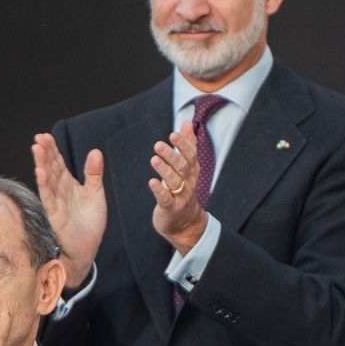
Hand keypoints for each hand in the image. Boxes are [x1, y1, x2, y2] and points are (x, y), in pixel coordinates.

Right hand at [32, 134, 106, 288]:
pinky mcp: (55, 215)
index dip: (52, 149)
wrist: (88, 246)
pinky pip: (48, 197)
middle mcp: (59, 191)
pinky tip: (41, 172)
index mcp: (68, 184)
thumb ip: (94, 173)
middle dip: (45, 152)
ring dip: (41, 164)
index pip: (58, 163)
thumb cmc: (90, 221)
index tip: (46, 136)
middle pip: (50, 167)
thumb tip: (96, 151)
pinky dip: (45, 185)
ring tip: (36, 148)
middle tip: (39, 137)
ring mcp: (55, 202)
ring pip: (47, 179)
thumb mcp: (95, 192)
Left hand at [148, 122, 207, 252]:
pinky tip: (152, 182)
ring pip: (175, 181)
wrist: (185, 223)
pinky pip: (166, 199)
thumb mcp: (187, 168)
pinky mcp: (171, 209)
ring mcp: (181, 197)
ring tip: (154, 159)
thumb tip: (187, 123)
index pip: (191, 155)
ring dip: (164, 170)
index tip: (173, 134)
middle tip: (158, 145)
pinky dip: (160, 190)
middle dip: (171, 155)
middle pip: (183, 167)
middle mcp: (189, 183)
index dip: (183, 145)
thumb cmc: (183, 190)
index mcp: (192, 171)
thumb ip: (187, 145)